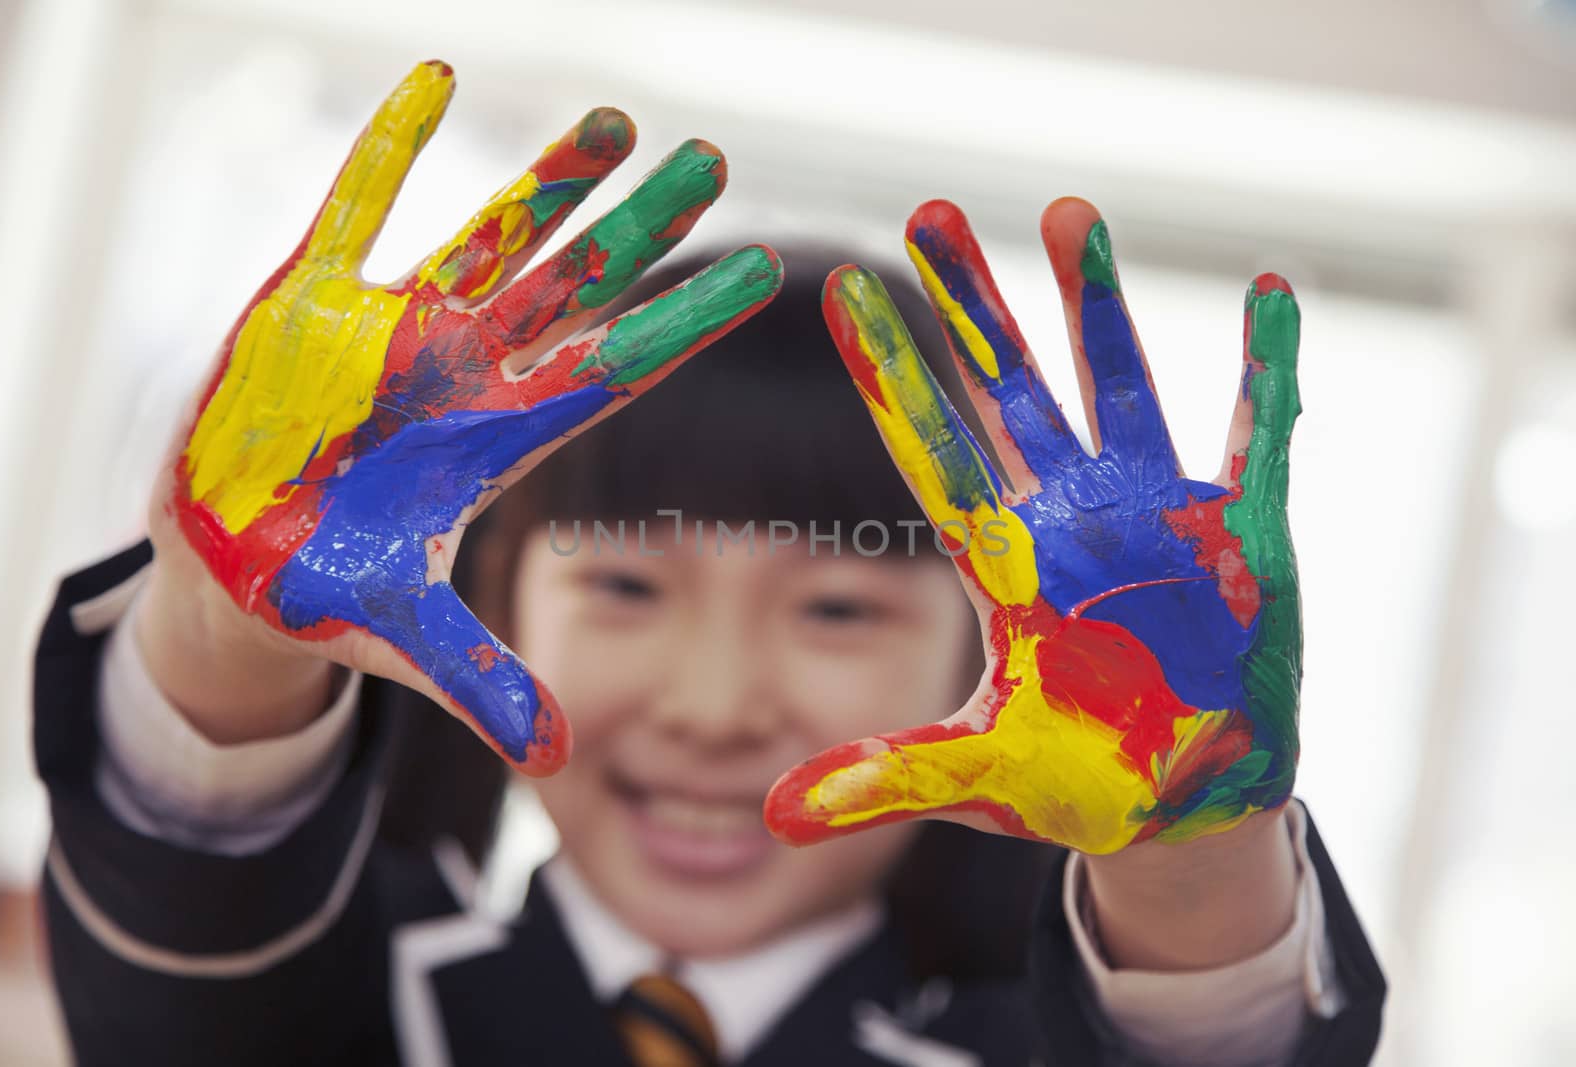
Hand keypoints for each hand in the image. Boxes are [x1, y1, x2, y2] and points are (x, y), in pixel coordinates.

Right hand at [148, 61, 780, 772]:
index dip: (684, 327)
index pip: (613, 373)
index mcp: (496, 445)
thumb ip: (482, 684)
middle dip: (643, 229)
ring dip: (547, 179)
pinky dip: (388, 147)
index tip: (763, 276)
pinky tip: (438, 80)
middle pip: (574, 287)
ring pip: (490, 236)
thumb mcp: (408, 643)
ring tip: (618, 119)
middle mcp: (462, 375)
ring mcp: (392, 333)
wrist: (232, 565)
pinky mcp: (307, 304)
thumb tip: (556, 758)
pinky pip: (353, 206)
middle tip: (717, 162)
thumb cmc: (330, 596)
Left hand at [765, 197, 1299, 853]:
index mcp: (1008, 567)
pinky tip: (1273, 288)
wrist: (1189, 801)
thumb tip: (767, 816)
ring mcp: (1159, 519)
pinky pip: (1258, 436)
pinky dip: (1269, 368)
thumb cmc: (1081, 781)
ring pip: (1120, 387)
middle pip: (1013, 393)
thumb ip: (885, 779)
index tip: (847, 297)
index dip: (894, 378)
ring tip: (1067, 211)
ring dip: (1098, 305)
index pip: (935, 454)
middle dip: (977, 308)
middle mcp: (1073, 521)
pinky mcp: (1241, 537)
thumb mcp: (981, 781)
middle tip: (930, 215)